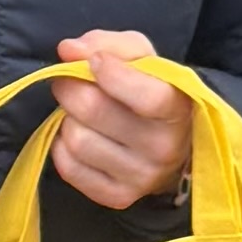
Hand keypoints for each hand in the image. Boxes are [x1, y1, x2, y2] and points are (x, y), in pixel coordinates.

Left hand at [50, 31, 193, 210]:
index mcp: (178, 108)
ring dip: (68, 120)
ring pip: (76, 139)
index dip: (111, 72)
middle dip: (70, 88)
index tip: (95, 62)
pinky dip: (63, 147)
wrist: (172, 143)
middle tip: (69, 82)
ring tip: (80, 114)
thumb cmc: (152, 90)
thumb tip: (68, 50)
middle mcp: (164, 148)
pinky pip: (68, 168)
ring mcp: (142, 177)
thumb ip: (107, 44)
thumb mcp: (142, 57)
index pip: (146, 95)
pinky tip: (80, 136)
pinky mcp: (119, 197)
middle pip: (93, 110)